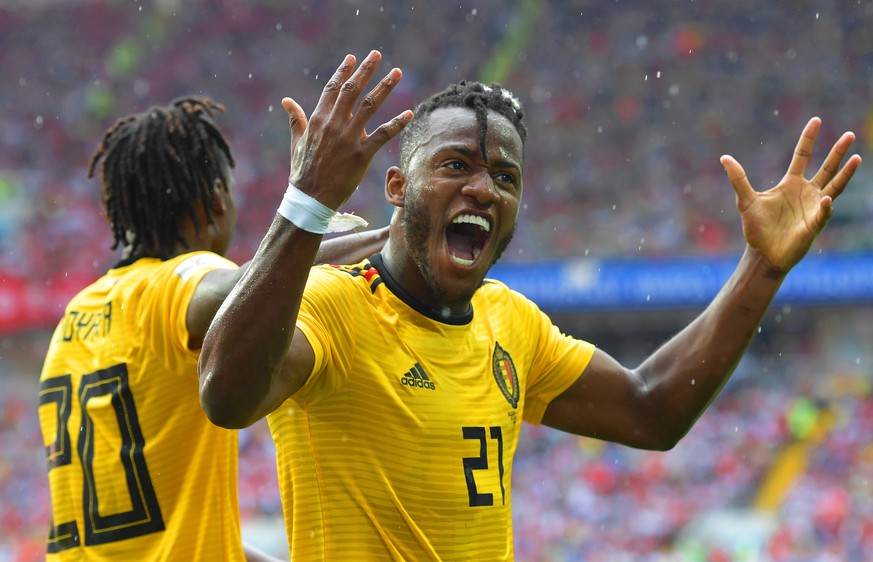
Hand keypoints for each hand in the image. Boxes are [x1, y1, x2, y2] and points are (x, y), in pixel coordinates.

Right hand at [282, 51, 412, 209]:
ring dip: (385, 87)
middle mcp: (334, 124)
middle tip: (377, 54)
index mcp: (318, 119)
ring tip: (397, 73)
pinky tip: (409, 113)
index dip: (343, 71)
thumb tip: (287, 100)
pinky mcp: (362, 154)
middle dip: (366, 70)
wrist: (310, 198)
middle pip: (353, 90)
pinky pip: (383, 134)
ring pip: (370, 106)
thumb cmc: (302, 172)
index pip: (332, 88)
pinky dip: (397, 123)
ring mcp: (349, 138)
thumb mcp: (297, 142)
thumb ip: (296, 119)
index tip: (353, 57)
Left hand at [721, 117, 861, 272]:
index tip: (816, 120)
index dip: (809, 138)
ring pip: (835, 186)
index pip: (802, 155)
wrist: (763, 253)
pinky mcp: (816, 224)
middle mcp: (806, 192)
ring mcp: (814, 207)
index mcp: (790, 183)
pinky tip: (825, 200)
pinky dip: (825, 207)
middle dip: (837, 152)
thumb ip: (738, 179)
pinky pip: (824, 212)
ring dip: (846, 173)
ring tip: (858, 157)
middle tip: (850, 134)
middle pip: (826, 167)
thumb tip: (724, 157)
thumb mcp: (745, 200)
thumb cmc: (756, 228)